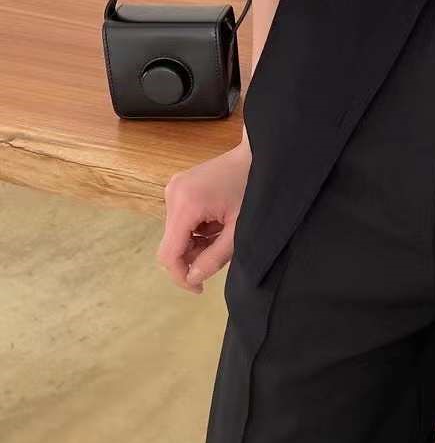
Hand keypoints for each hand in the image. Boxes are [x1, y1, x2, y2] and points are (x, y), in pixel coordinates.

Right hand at [157, 140, 252, 293]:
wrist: (258, 154)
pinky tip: (217, 223)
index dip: (181, 276)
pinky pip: (181, 220)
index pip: (169, 253)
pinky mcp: (179, 186)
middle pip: (171, 243)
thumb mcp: (239, 229)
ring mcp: (174, 187)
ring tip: (223, 234)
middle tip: (219, 257)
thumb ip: (215, 258)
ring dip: (196, 243)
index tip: (199, 288)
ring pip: (176, 233)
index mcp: (186, 204)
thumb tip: (193, 279)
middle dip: (192, 257)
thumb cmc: (254, 189)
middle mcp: (173, 194)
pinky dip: (197, 230)